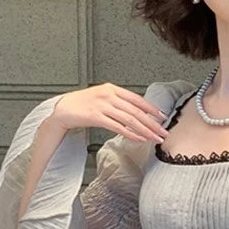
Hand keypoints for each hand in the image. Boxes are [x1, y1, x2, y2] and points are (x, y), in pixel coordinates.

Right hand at [49, 83, 169, 143]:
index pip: (137, 99)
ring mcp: (102, 105)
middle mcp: (109, 95)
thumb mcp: (103, 98)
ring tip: (155, 138)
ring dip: (145, 131)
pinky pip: (117, 127)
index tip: (163, 118)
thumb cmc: (84, 104)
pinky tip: (139, 139)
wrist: (64, 109)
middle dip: (152, 123)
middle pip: (136, 111)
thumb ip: (119, 102)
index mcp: (112, 89)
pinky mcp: (96, 116)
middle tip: (163, 132)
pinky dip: (130, 134)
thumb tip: (138, 113)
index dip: (151, 108)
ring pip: (129, 119)